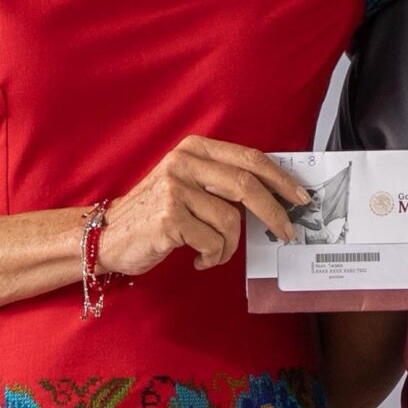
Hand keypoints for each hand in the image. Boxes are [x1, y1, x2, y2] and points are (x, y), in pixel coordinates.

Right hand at [98, 137, 308, 275]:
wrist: (106, 236)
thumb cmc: (155, 214)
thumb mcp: (188, 184)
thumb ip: (222, 182)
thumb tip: (275, 195)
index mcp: (194, 148)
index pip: (249, 159)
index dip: (281, 179)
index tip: (302, 197)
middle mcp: (183, 163)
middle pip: (247, 186)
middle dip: (274, 213)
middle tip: (288, 233)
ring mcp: (174, 189)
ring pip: (230, 221)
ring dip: (228, 246)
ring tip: (211, 252)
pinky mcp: (168, 217)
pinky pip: (212, 242)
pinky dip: (212, 257)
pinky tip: (196, 259)